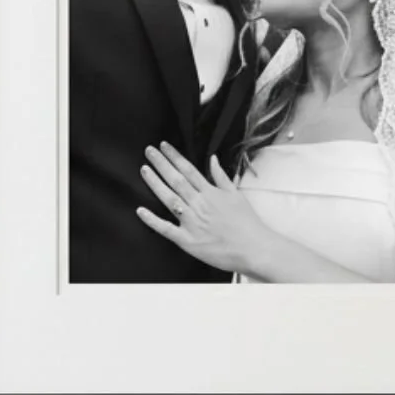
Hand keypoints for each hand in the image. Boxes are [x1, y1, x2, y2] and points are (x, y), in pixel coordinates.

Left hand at [136, 143, 273, 275]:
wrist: (254, 248)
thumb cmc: (247, 223)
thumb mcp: (236, 194)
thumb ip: (221, 177)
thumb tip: (213, 159)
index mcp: (210, 193)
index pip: (188, 170)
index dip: (174, 156)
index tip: (163, 146)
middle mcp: (199, 204)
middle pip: (176, 180)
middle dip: (161, 164)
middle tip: (149, 151)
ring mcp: (191, 222)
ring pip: (169, 199)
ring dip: (155, 183)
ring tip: (144, 170)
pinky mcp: (187, 240)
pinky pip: (166, 229)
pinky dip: (152, 220)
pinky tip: (140, 211)